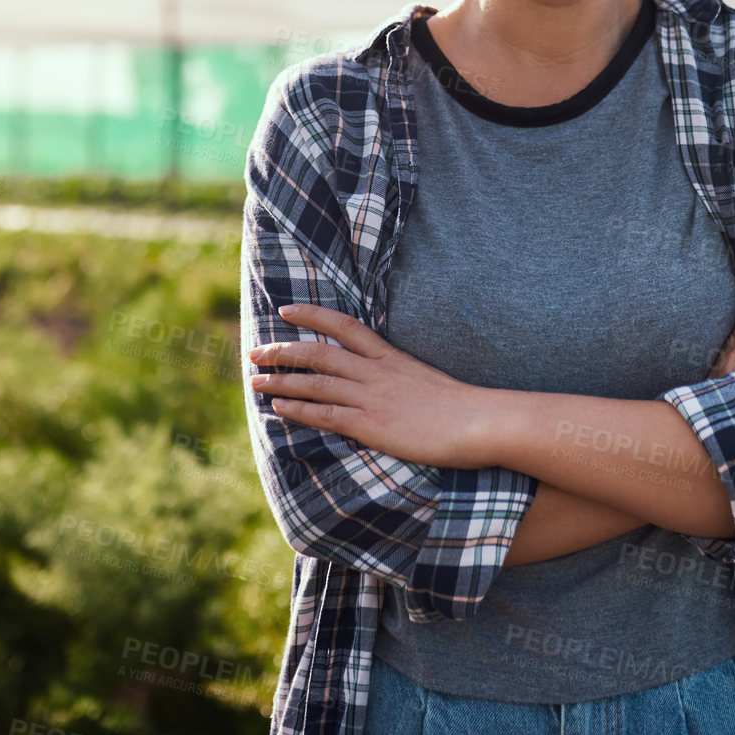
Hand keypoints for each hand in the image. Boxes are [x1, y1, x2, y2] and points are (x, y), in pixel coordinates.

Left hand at [246, 302, 494, 469]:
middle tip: (255, 351)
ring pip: (316, 381)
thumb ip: (398, 377)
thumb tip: (382, 383)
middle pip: (319, 352)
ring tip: (254, 378)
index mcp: (390, 357)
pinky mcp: (372, 425)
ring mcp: (371, 397)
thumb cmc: (462, 407)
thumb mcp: (425, 380)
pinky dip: (299, 408)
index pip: (344, 325)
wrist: (480, 422)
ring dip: (281, 379)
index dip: (313, 315)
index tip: (286, 309)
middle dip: (283, 350)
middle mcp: (375, 372)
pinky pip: (326, 414)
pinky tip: (278, 406)